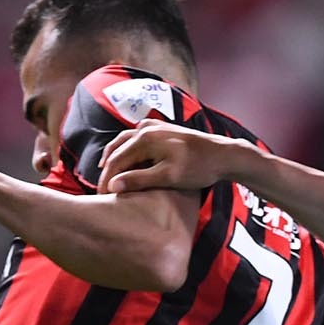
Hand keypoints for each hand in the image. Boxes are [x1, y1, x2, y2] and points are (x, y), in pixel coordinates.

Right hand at [98, 120, 244, 194]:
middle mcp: (145, 128)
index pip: (116, 161)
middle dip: (107, 170)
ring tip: (105, 174)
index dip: (106, 181)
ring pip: (123, 141)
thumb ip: (138, 180)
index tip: (101, 198)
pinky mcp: (161, 128)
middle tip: (101, 191)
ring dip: (113, 158)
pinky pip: (134, 137)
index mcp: (144, 138)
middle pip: (116, 150)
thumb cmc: (197, 167)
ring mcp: (153, 126)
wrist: (223, 154)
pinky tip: (125, 159)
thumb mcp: (167, 177)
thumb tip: (112, 186)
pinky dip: (125, 149)